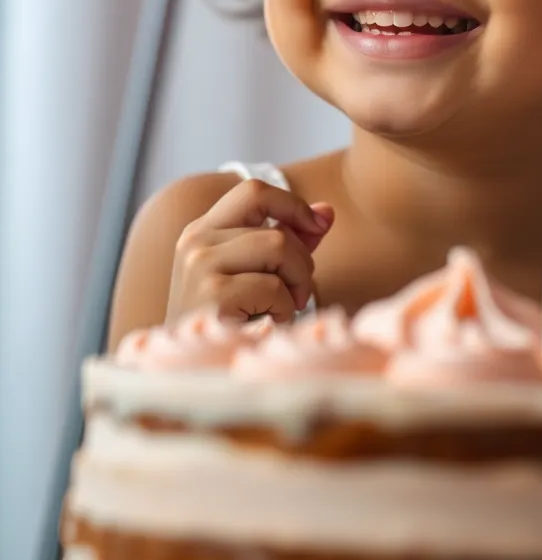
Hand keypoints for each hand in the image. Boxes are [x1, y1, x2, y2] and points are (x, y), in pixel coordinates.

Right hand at [166, 179, 333, 324]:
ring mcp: (200, 265)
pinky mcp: (212, 294)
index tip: (317, 226)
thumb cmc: (232, 319)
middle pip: (277, 227)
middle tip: (296, 289)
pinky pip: (274, 286)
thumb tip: (328, 211)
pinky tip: (268, 323)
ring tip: (283, 307)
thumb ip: (292, 238)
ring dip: (297, 284)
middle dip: (301, 259)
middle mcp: (196, 240)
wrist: (195, 368)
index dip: (293, 205)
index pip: (254, 191)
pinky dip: (284, 308)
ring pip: (280, 248)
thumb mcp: (262, 271)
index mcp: (203, 229)